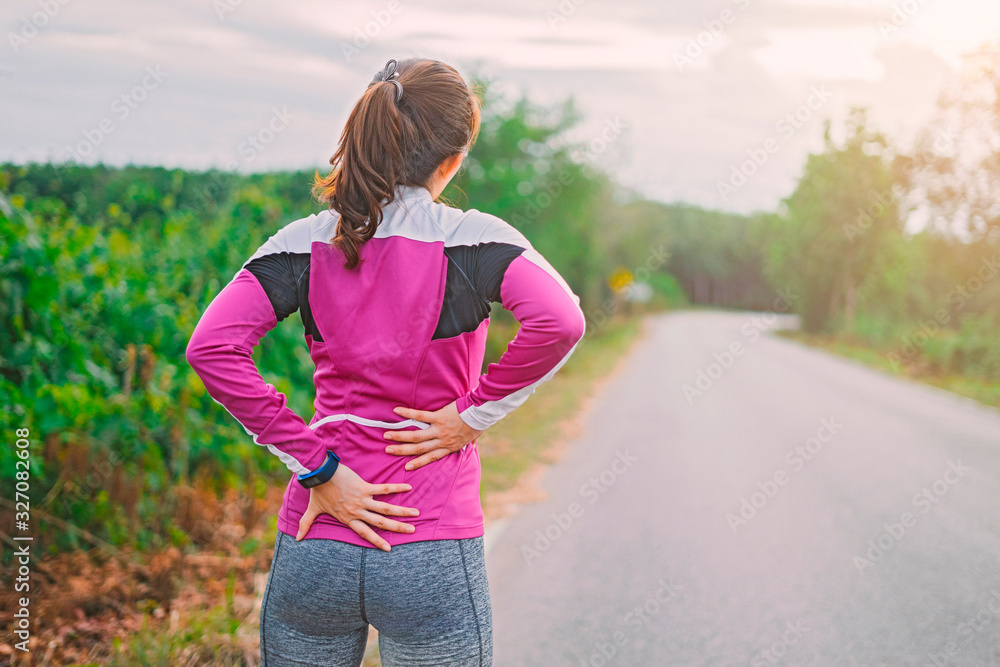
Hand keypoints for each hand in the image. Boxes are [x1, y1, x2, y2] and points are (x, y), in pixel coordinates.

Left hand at [296, 463, 418, 550]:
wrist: (319, 474)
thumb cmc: (317, 491)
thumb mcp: (312, 510)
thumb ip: (306, 524)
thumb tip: (297, 539)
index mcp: (348, 518)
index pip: (365, 533)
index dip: (377, 541)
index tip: (389, 548)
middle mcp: (357, 511)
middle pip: (381, 522)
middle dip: (397, 528)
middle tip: (411, 531)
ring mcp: (362, 500)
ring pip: (386, 508)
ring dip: (402, 511)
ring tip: (415, 514)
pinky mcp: (364, 487)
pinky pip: (383, 489)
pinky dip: (396, 488)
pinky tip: (408, 487)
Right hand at [384, 401, 484, 470]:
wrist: (481, 413)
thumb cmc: (478, 424)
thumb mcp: (473, 438)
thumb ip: (469, 444)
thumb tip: (471, 448)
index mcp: (449, 447)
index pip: (431, 458)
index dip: (418, 463)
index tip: (407, 467)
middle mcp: (442, 441)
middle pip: (419, 448)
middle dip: (402, 450)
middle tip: (388, 450)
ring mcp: (439, 430)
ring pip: (416, 436)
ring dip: (400, 436)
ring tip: (387, 435)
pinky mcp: (438, 417)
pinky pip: (420, 416)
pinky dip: (407, 414)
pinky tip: (397, 411)